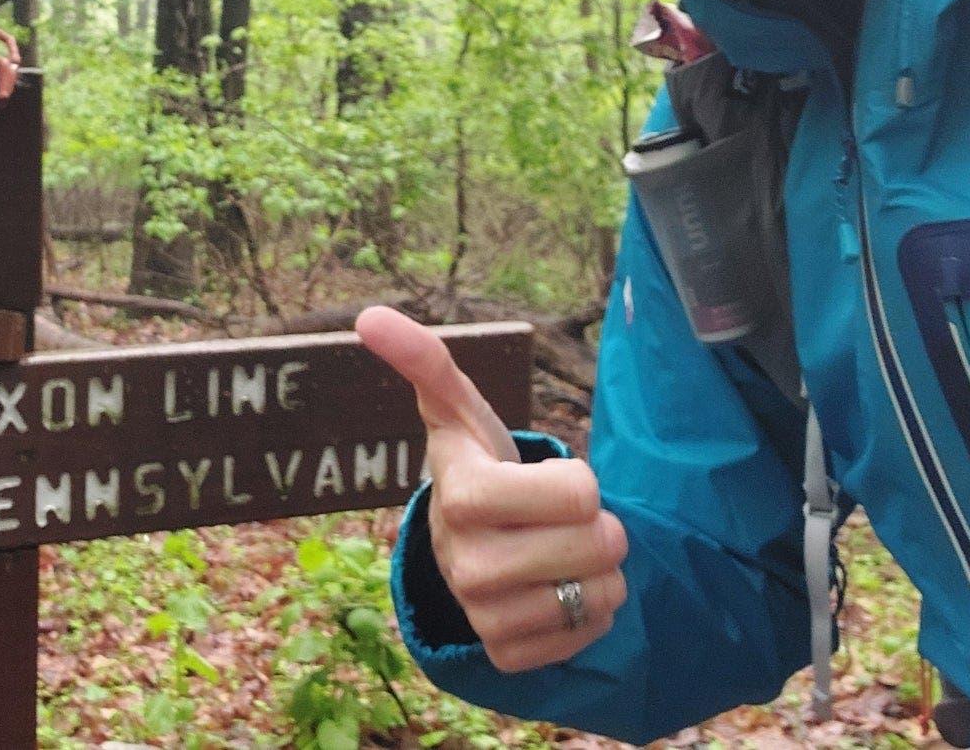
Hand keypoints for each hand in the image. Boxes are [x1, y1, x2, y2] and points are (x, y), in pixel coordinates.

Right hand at [355, 306, 627, 671]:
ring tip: (564, 551)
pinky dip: (588, 611)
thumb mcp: (459, 407)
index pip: (579, 492)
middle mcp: (465, 564)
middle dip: (600, 524)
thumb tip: (368, 316)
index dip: (577, 479)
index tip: (546, 476)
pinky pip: (586, 635)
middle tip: (567, 516)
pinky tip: (560, 589)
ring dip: (600, 570)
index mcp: (462, 496)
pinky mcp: (506, 653)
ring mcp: (482, 614)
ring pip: (596, 594)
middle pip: (597, 544)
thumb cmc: (475, 461)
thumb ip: (424, 359)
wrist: (463, 538)